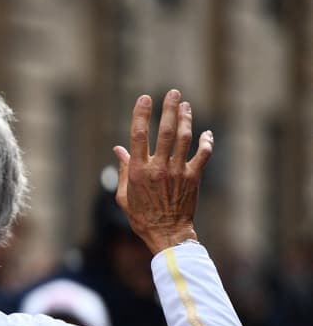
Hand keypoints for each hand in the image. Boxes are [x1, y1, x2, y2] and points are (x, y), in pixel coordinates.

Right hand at [112, 90, 212, 253]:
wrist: (167, 233)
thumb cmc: (142, 216)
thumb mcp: (124, 195)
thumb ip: (124, 169)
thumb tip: (119, 149)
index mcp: (139, 170)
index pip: (139, 135)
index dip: (141, 114)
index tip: (144, 98)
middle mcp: (159, 168)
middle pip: (166, 131)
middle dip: (170, 109)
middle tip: (173, 92)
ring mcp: (178, 172)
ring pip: (184, 139)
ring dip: (186, 119)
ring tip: (186, 105)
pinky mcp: (193, 178)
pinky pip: (203, 155)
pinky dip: (206, 142)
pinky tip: (206, 132)